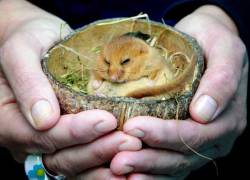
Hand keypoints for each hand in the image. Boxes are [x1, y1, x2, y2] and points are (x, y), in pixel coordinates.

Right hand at [0, 1, 141, 178]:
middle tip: (129, 140)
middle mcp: (25, 139)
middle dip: (96, 150)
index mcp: (8, 120)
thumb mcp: (20, 51)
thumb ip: (27, 82)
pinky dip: (103, 161)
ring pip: (73, 163)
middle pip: (60, 157)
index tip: (106, 120)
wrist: (38, 42)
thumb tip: (44, 119)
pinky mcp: (64, 140)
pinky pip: (82, 159)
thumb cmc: (28, 41)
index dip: (75, 132)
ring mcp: (45, 143)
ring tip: (133, 147)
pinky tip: (125, 154)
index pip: (42, 135)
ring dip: (104, 159)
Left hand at [109, 5, 247, 178]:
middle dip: (150, 158)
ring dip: (147, 169)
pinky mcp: (189, 143)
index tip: (135, 126)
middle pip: (183, 155)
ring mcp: (203, 143)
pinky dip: (153, 172)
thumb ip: (222, 78)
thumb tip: (205, 112)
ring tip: (119, 167)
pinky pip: (173, 165)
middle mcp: (217, 135)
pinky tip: (133, 174)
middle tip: (119, 158)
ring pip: (176, 165)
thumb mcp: (225, 49)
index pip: (196, 133)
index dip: (165, 134)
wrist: (207, 41)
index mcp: (228, 116)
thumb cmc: (212, 40)